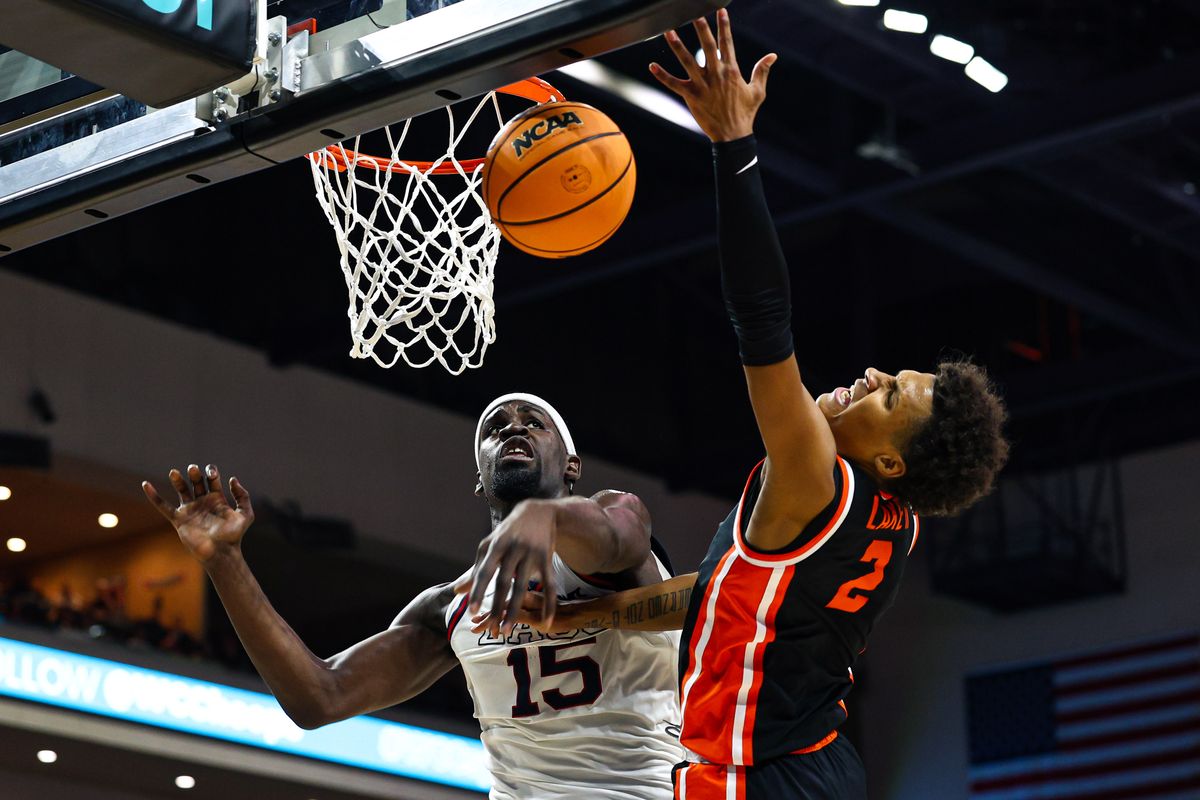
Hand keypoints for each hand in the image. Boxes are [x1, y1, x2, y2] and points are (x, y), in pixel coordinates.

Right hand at [142, 464, 253, 563]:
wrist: (221, 553)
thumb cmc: (234, 536)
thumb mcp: (245, 514)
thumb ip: (242, 496)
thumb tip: (232, 479)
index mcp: (217, 499)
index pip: (211, 480)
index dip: (211, 473)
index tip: (212, 474)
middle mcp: (203, 502)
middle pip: (196, 482)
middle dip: (195, 474)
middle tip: (193, 470)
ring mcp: (190, 510)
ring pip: (181, 490)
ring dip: (178, 480)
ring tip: (174, 472)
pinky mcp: (179, 520)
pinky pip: (163, 506)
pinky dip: (154, 496)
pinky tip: (146, 485)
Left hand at [453, 500, 558, 634]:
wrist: (539, 511)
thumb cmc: (509, 532)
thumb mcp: (490, 545)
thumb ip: (476, 570)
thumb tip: (456, 591)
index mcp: (496, 545)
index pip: (485, 571)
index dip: (477, 591)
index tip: (471, 610)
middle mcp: (513, 548)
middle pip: (503, 582)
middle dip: (497, 607)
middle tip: (491, 629)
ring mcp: (531, 553)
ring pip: (522, 586)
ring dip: (515, 610)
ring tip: (507, 630)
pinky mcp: (547, 558)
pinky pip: (549, 584)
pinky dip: (548, 603)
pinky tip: (546, 621)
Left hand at [649, 9, 775, 142]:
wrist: (733, 135)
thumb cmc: (745, 113)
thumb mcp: (758, 92)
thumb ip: (761, 71)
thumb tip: (772, 56)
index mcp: (732, 70)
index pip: (727, 43)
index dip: (724, 26)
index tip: (720, 11)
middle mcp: (716, 74)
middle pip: (706, 46)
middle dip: (700, 29)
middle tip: (694, 14)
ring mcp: (702, 85)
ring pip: (687, 61)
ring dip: (677, 46)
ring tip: (668, 31)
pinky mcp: (691, 96)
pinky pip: (674, 84)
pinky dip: (662, 75)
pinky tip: (652, 66)